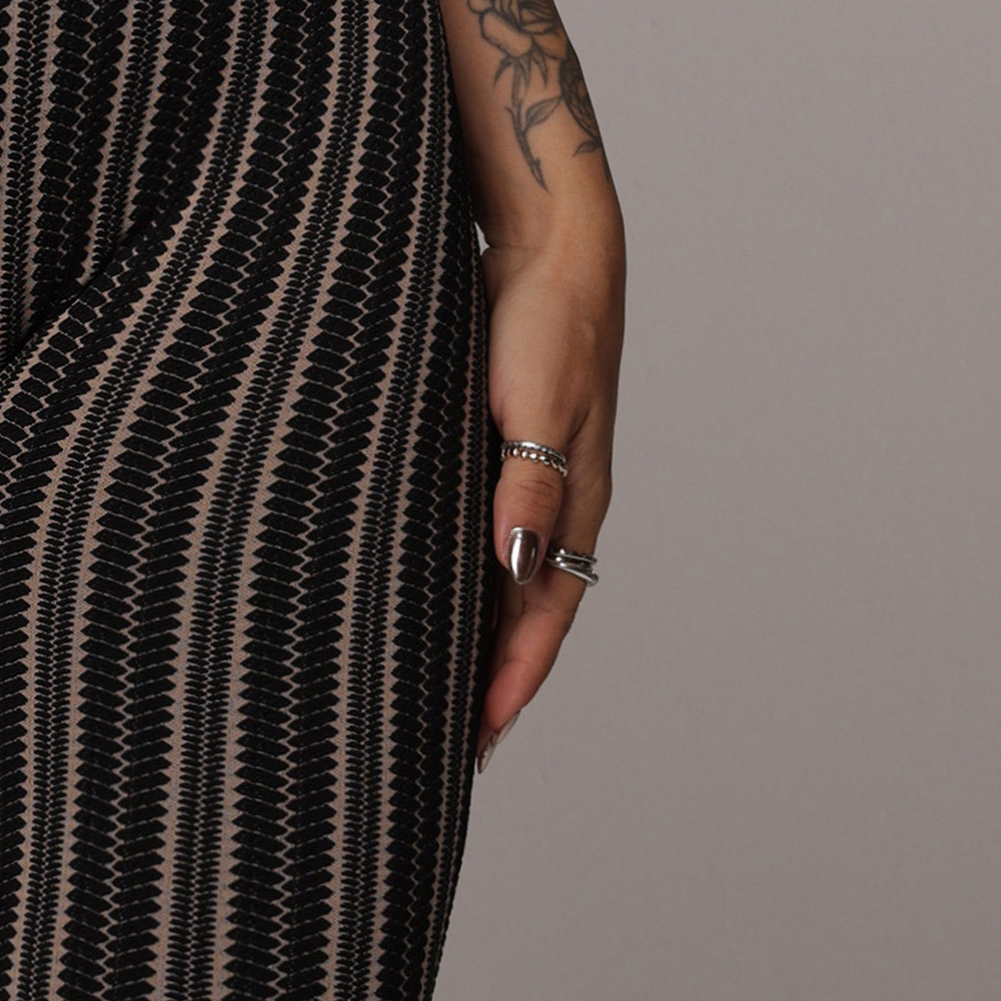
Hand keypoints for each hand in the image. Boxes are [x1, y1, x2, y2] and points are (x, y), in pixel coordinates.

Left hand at [475, 234, 618, 753]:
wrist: (548, 251)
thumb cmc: (548, 323)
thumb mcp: (537, 406)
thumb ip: (526, 487)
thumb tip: (514, 570)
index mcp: (573, 507)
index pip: (543, 615)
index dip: (513, 679)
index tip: (479, 738)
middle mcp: (554, 508)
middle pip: (524, 617)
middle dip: (493, 683)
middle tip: (451, 749)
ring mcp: (528, 486)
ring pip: (501, 586)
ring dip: (477, 642)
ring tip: (438, 698)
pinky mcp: (496, 458)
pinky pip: (479, 544)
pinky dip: (461, 586)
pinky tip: (427, 603)